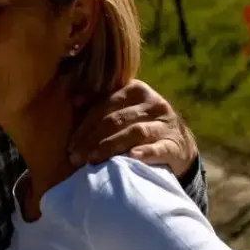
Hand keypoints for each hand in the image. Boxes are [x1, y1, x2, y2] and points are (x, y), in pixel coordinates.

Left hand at [67, 79, 197, 178]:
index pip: (105, 105)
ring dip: (111, 146)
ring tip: (93, 159)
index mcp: (136, 89)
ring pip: (134, 132)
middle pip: (116, 119)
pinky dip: (145, 153)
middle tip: (76, 156)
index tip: (71, 143)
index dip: (86, 124)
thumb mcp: (126, 109)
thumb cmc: (142, 125)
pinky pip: (159, 148)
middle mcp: (152, 103)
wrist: (179, 143)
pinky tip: (131, 157)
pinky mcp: (175, 144)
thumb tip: (75, 101)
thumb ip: (102, 104)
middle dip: (93, 138)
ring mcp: (165, 123)